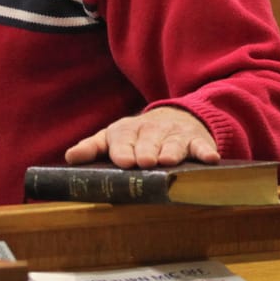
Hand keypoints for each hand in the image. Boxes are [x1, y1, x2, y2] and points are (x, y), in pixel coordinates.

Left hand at [64, 107, 219, 167]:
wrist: (174, 118)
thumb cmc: (137, 137)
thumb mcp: (112, 139)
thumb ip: (92, 148)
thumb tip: (69, 158)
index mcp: (127, 131)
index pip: (122, 139)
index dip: (123, 150)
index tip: (124, 161)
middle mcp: (151, 130)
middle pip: (148, 141)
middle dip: (146, 151)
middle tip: (145, 162)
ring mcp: (175, 134)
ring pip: (173, 144)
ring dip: (171, 152)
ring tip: (168, 162)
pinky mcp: (196, 140)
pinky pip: (201, 145)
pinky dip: (205, 151)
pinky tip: (209, 159)